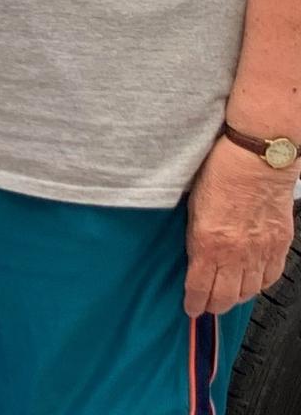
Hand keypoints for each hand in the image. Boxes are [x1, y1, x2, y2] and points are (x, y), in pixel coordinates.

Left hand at [184, 136, 295, 315]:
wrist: (256, 161)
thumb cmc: (220, 174)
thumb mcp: (194, 207)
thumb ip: (196, 236)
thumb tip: (195, 257)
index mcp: (209, 243)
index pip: (199, 287)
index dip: (194, 303)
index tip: (191, 309)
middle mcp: (237, 254)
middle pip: (226, 296)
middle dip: (214, 306)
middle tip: (207, 307)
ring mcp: (261, 252)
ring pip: (249, 290)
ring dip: (236, 297)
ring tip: (227, 297)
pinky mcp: (280, 245)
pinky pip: (271, 276)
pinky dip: (259, 284)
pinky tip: (252, 283)